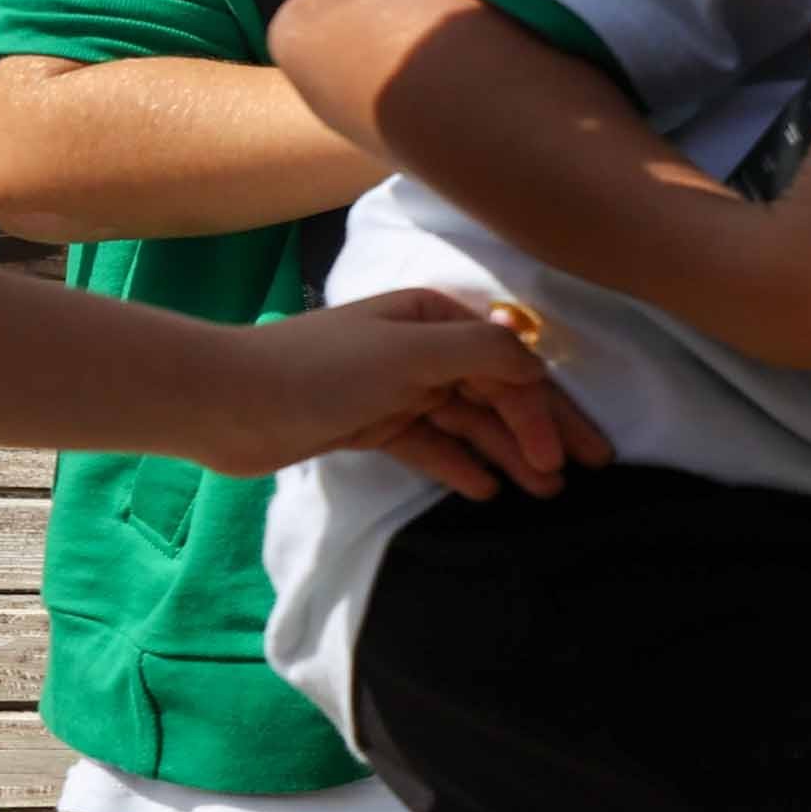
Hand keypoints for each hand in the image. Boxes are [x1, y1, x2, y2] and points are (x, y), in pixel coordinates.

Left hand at [208, 291, 610, 500]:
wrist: (227, 400)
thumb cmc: (322, 369)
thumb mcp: (413, 350)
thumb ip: (486, 353)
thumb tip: (539, 367)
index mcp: (435, 318)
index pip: (512, 366)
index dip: (550, 409)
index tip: (576, 455)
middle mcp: (422, 349)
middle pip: (498, 394)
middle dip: (541, 433)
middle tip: (583, 476)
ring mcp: (397, 389)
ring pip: (470, 423)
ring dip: (507, 454)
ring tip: (541, 493)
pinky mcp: (372, 425)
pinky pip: (431, 444)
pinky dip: (460, 464)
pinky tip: (485, 491)